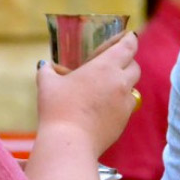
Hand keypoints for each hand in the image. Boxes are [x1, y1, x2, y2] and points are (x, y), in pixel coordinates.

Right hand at [36, 31, 139, 156]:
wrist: (70, 142)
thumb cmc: (58, 109)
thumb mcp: (47, 85)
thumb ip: (47, 71)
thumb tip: (44, 65)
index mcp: (105, 67)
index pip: (128, 47)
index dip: (130, 39)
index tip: (129, 36)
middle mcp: (120, 82)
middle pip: (135, 67)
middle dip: (128, 62)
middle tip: (116, 63)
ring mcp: (125, 103)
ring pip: (133, 88)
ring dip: (125, 83)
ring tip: (109, 86)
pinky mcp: (124, 121)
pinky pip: (127, 106)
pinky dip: (120, 102)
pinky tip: (105, 106)